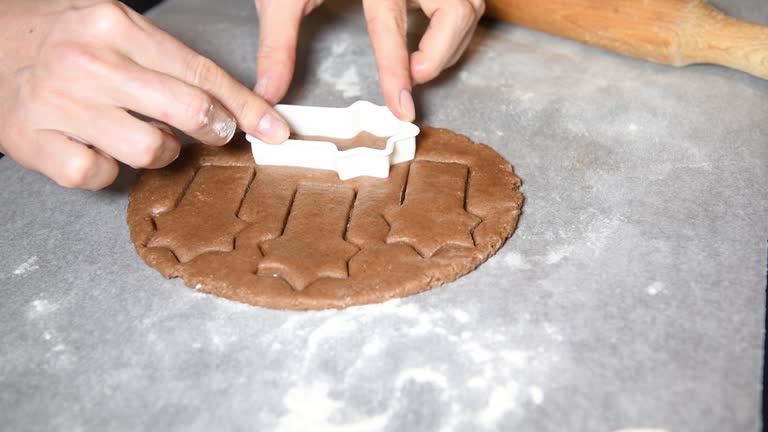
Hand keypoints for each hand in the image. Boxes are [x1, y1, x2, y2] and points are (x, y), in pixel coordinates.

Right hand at [0, 0, 289, 189]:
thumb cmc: (59, 43)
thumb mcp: (115, 32)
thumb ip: (170, 64)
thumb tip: (234, 107)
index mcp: (113, 25)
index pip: (200, 72)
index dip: (245, 107)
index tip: (273, 130)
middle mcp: (87, 62)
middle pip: (185, 111)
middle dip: (211, 129)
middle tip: (210, 132)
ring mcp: (58, 104)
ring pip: (150, 149)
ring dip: (159, 151)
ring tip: (141, 134)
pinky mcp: (35, 144)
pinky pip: (100, 175)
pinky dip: (108, 170)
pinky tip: (98, 148)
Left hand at [254, 0, 484, 121]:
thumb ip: (277, 43)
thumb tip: (269, 93)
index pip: (392, 24)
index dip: (397, 70)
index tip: (403, 108)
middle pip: (457, 13)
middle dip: (438, 55)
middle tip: (412, 75)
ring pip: (470, 8)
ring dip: (450, 43)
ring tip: (418, 60)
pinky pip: (468, 2)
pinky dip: (454, 27)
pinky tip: (429, 36)